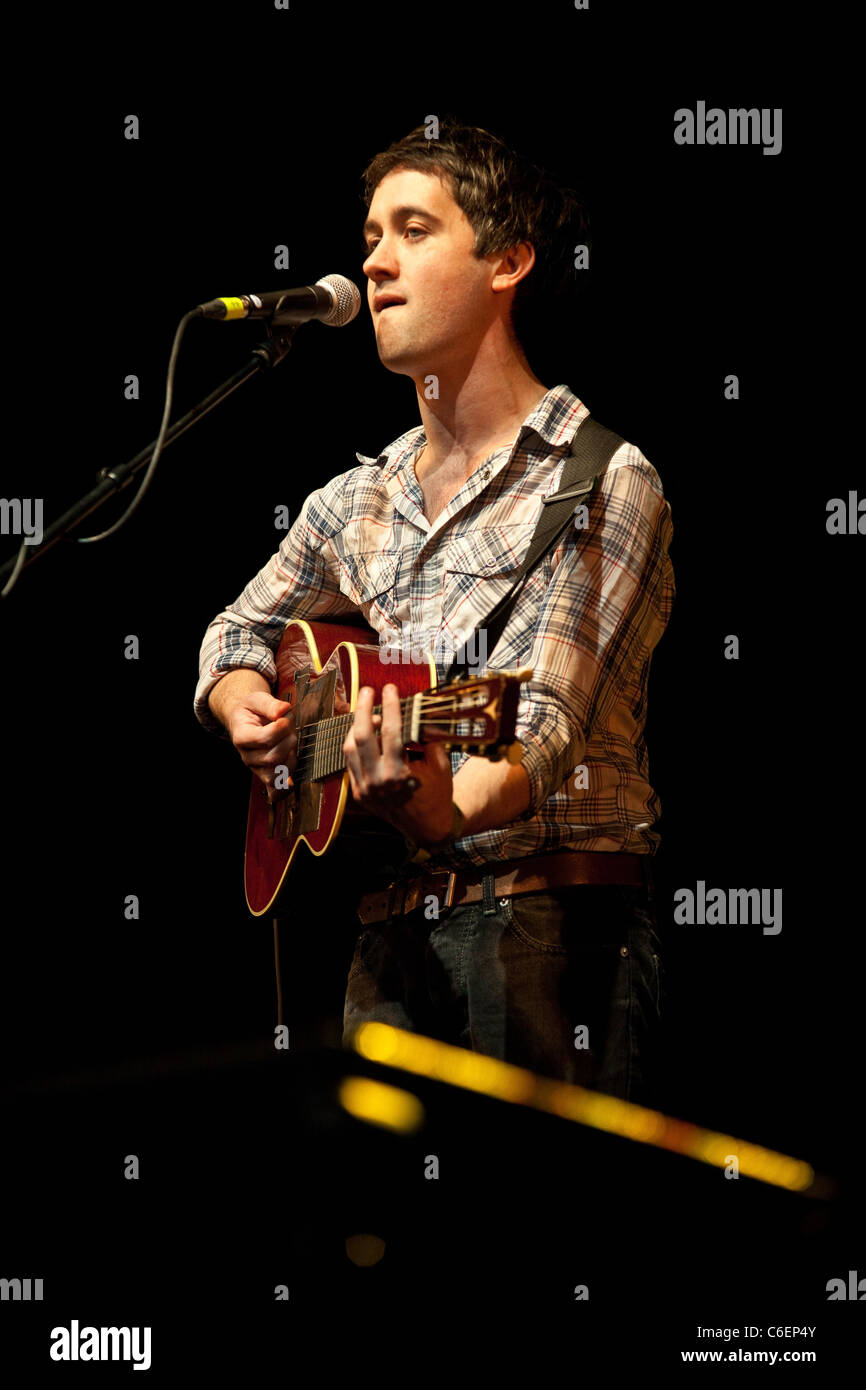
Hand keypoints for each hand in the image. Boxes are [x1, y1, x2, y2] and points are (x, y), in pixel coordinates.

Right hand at [228, 691, 296, 803]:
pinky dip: (284, 789)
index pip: (265, 738)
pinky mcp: (266, 775)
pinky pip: (274, 790)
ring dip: (291, 757)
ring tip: (290, 742)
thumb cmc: (252, 710)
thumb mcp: (257, 699)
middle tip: (290, 728)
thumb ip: (270, 704)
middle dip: (289, 740)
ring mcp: (256, 768)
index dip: (282, 727)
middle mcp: (247, 756)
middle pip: (274, 757)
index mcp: (241, 737)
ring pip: (277, 773)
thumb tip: (283, 710)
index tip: (286, 716)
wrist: (245, 720)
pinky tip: (290, 784)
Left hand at [342, 684, 453, 843]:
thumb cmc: (437, 793)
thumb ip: (428, 737)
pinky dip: (354, 744)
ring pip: (350, 748)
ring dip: (356, 726)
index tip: (390, 688)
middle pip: (362, 736)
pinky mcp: (358, 793)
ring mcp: (364, 789)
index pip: (390, 731)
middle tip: (367, 690)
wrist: (427, 826)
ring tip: (367, 712)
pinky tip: (363, 732)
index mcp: (399, 775)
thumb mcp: (439, 764)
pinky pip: (350, 762)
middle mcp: (377, 782)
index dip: (389, 706)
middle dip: (363, 708)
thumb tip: (417, 709)